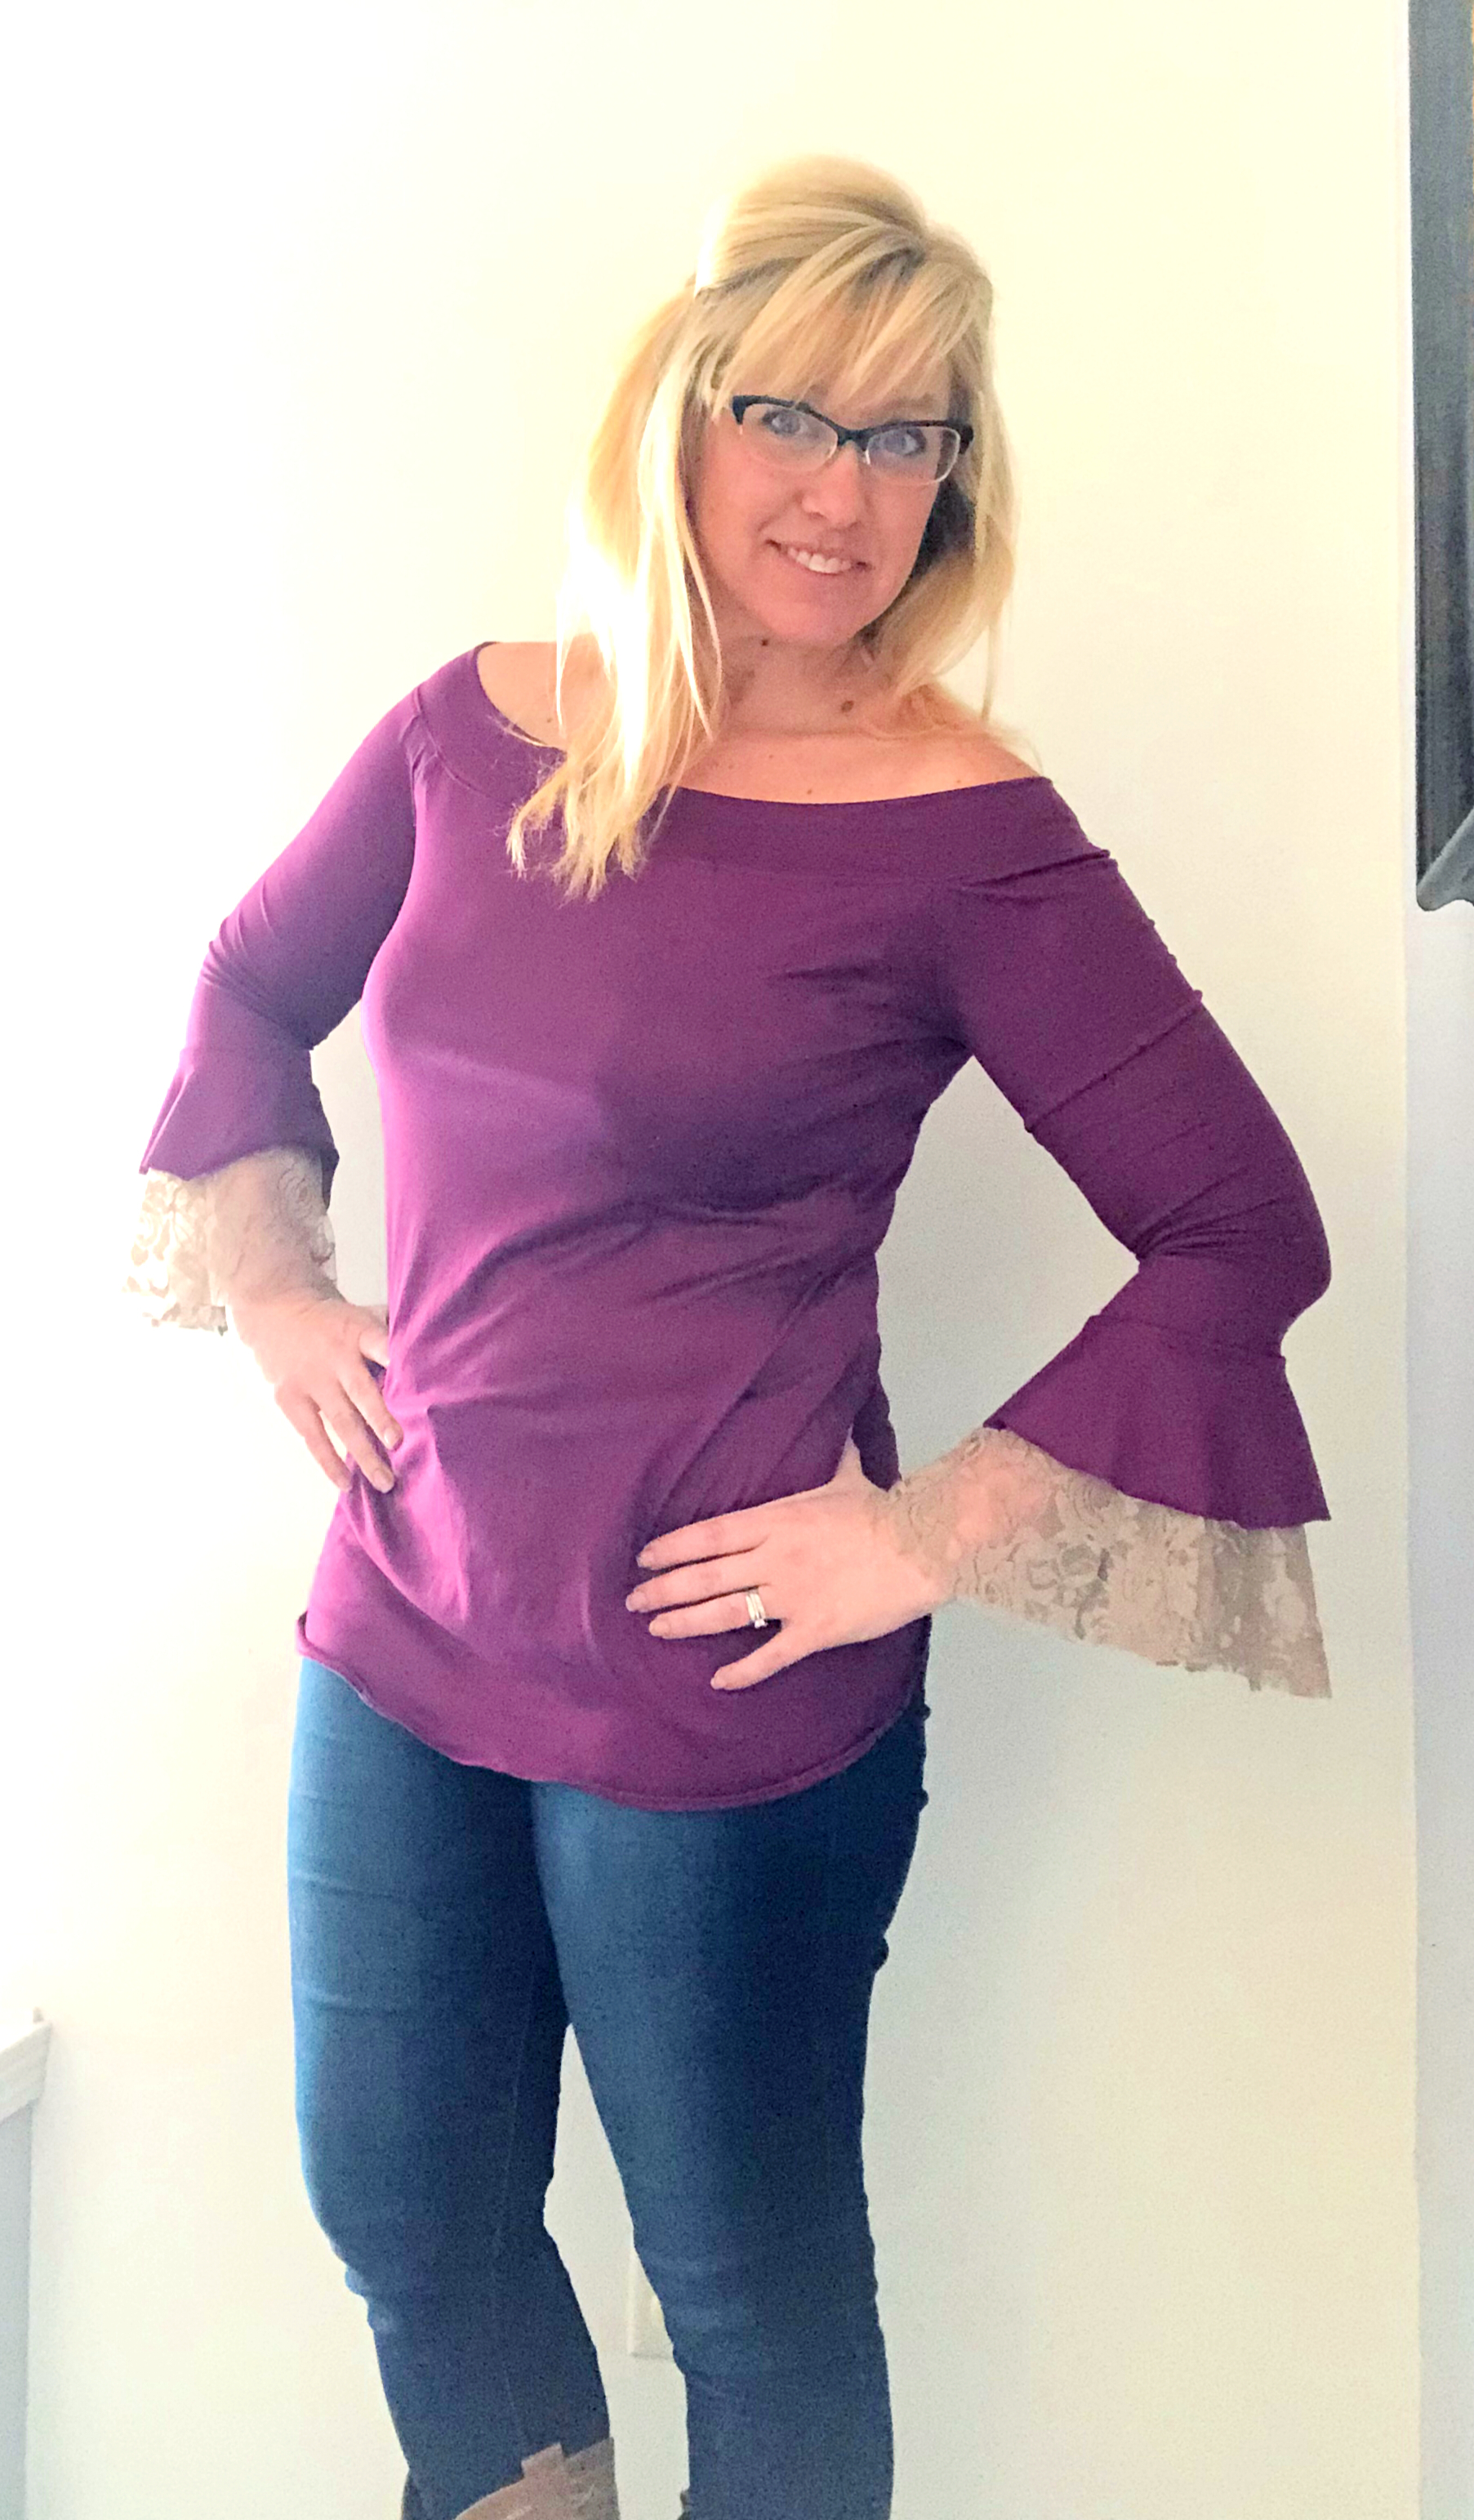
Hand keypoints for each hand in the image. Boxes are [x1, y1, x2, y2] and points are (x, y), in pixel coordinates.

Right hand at [230, 1288, 401, 1494]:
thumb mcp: (360, 1314)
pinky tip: (346, 1482)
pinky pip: (312, 1436)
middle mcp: (334, 1357)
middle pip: (361, 1391)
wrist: (274, 1308)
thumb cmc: (332, 1320)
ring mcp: (311, 1380)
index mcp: (357, 1331)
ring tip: (384, 1480)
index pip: (381, 1344)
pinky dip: (329, 1461)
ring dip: (362, 1453)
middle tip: (398, 1444)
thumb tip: (433, 1350)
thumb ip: (390, 1332)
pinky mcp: (290, 1398)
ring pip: (340, 1421)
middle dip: (380, 1419)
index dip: (398, 1361)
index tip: (418, 1381)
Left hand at [626, 1436, 945, 1689]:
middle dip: (664, 1589)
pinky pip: (771, 1655)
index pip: (710, 1534)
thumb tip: (839, 1424)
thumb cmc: (884, 1511)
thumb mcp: (849, 1476)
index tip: (645, 1559)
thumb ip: (835, 1455)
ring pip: (726, 1612)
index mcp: (776, 1521)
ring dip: (686, 1622)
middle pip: (706, 1575)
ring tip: (657, 1629)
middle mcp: (774, 1558)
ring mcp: (792, 1596)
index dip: (672, 1548)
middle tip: (634, 1601)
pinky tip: (719, 1681)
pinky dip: (744, 1671)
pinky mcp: (815, 1630)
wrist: (923, 1544)